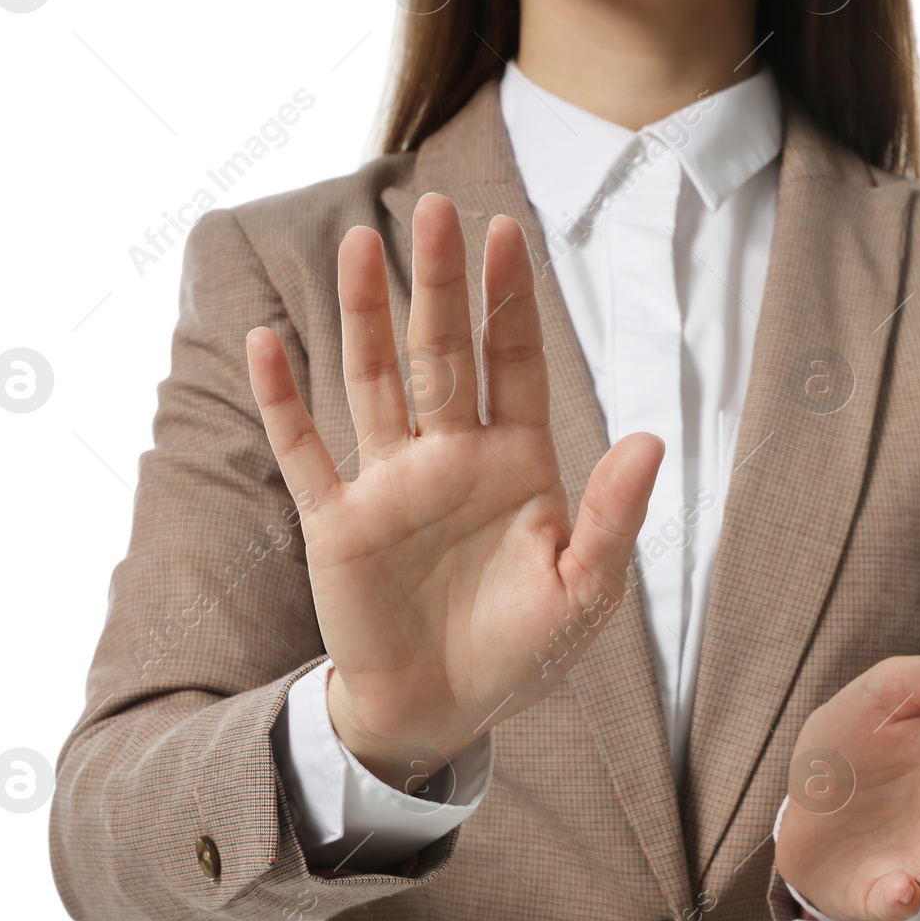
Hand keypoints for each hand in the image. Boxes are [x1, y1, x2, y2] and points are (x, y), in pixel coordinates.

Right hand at [244, 194, 662, 787]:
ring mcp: (390, 482)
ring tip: (359, 243)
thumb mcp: (584, 592)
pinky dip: (284, 399)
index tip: (507, 232)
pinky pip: (305, 450)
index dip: (510, 302)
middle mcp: (451, 456)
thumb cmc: (521, 651)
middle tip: (437, 210)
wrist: (441, 710)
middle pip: (443, 353)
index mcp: (517, 463)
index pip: (514, 364)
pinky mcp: (336, 520)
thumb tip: (651, 439)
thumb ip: (614, 517)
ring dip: (364, 316)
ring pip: (374, 380)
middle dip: (441, 285)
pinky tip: (268, 342)